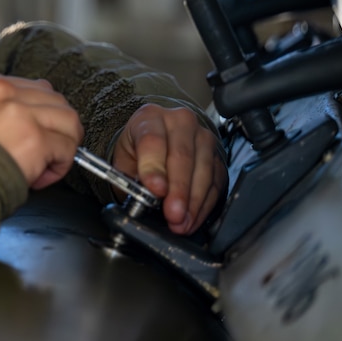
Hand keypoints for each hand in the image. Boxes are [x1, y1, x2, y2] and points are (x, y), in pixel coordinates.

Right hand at [0, 70, 82, 188]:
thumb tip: (33, 115)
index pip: (34, 87)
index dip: (39, 115)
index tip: (33, 133)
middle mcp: (4, 91)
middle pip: (56, 100)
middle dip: (56, 128)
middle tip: (44, 151)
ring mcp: (22, 112)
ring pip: (69, 120)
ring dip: (63, 144)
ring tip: (45, 162)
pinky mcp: (36, 138)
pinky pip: (67, 147)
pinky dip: (60, 165)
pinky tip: (40, 175)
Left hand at [111, 104, 226, 234]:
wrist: (157, 139)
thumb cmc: (138, 149)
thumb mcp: (124, 159)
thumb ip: (131, 175)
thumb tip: (146, 195)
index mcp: (150, 118)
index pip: (153, 140)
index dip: (154, 167)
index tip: (155, 190)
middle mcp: (180, 122)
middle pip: (182, 156)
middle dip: (179, 190)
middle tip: (173, 214)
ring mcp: (203, 138)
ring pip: (204, 170)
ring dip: (194, 202)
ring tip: (182, 222)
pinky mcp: (217, 157)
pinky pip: (216, 182)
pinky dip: (205, 204)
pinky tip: (194, 218)